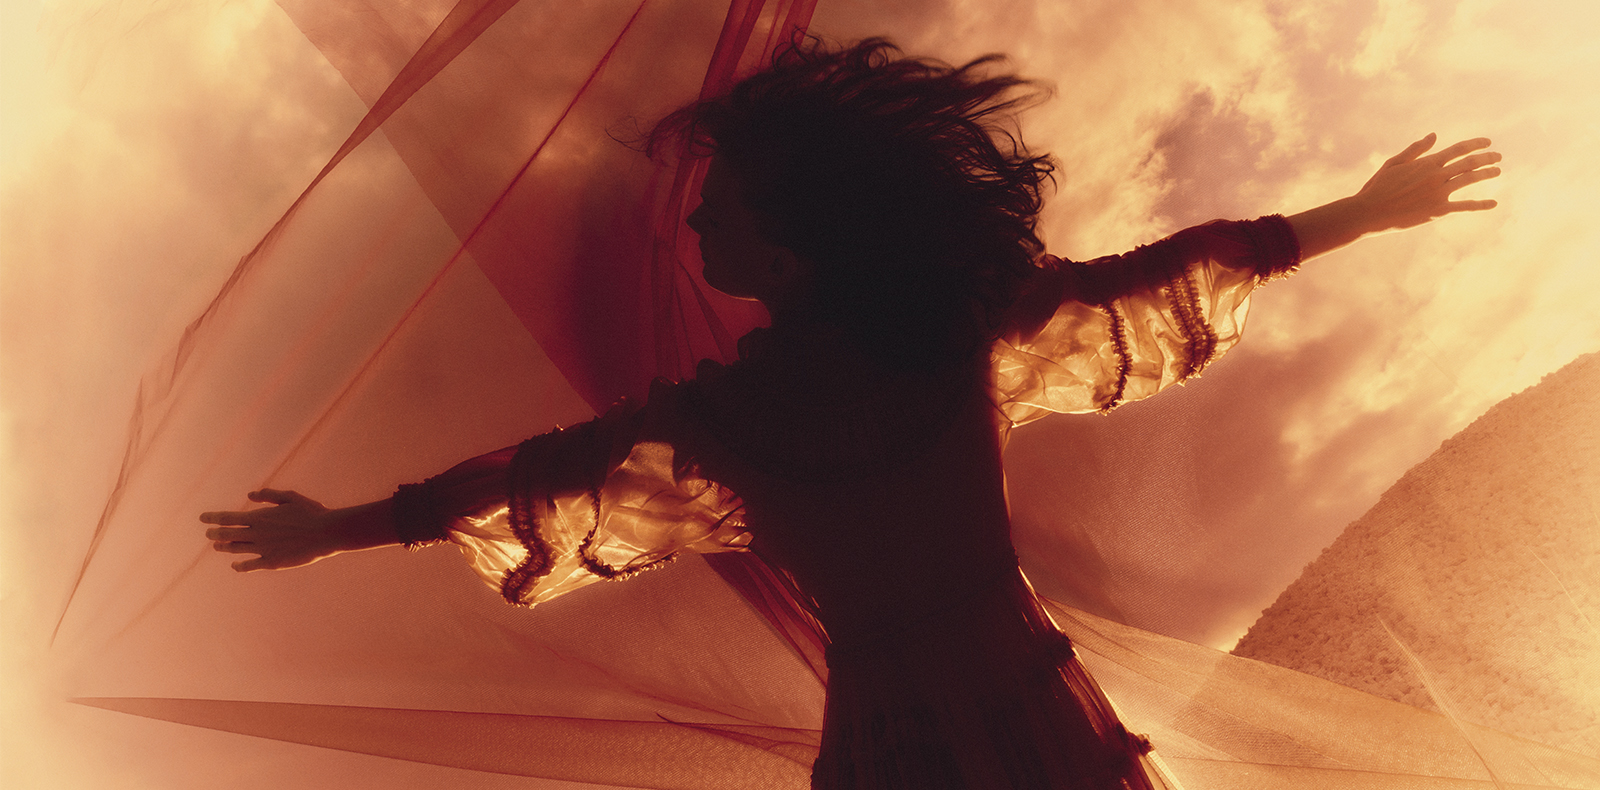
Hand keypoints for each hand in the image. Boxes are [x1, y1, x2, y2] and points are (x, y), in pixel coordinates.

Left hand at [202, 489, 344, 571]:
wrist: (326, 533)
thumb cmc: (311, 512)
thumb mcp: (290, 497)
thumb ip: (268, 495)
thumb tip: (250, 494)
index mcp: (259, 517)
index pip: (227, 518)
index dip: (212, 518)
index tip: (203, 518)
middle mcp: (256, 534)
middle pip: (226, 535)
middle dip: (214, 534)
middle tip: (208, 533)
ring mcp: (263, 549)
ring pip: (235, 549)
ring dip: (224, 547)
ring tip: (217, 546)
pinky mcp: (272, 563)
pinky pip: (250, 565)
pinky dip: (239, 566)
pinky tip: (235, 565)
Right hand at [1352, 133, 1500, 231]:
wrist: (1369, 212)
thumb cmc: (1378, 186)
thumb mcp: (1394, 163)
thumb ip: (1416, 149)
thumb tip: (1434, 135)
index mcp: (1427, 162)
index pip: (1459, 149)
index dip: (1476, 144)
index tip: (1487, 142)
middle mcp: (1436, 175)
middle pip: (1470, 163)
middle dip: (1487, 158)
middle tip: (1498, 156)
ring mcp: (1439, 193)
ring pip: (1471, 179)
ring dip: (1487, 174)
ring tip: (1497, 172)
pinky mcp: (1438, 210)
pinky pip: (1465, 206)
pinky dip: (1481, 204)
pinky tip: (1493, 203)